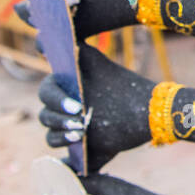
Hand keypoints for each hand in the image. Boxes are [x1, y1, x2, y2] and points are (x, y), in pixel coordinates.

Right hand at [38, 45, 153, 173]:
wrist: (152, 112)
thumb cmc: (123, 86)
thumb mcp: (98, 64)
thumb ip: (73, 50)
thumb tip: (43, 39)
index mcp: (68, 89)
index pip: (47, 92)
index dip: (56, 98)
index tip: (77, 103)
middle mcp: (67, 109)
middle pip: (46, 113)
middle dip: (59, 116)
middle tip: (80, 117)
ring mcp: (73, 129)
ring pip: (50, 132)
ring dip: (62, 132)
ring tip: (81, 132)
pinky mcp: (83, 149)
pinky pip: (62, 154)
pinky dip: (65, 151)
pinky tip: (79, 143)